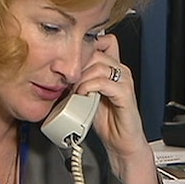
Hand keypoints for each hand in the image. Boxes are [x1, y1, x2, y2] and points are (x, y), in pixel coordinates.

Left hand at [73, 33, 160, 183]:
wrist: (121, 143)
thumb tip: (59, 71)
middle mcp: (121, 70)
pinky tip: (82, 95)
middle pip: (95, 51)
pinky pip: (104, 82)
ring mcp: (124, 81)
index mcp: (113, 67)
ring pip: (98, 65)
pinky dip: (89, 87)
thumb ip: (79, 79)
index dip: (84, 46)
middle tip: (68, 79)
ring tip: (74, 90)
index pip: (102, 41)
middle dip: (77, 64)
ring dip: (80, 77)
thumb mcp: (87, 94)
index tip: (68, 61)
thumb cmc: (106, 120)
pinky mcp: (125, 94)